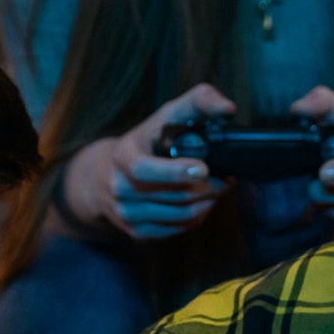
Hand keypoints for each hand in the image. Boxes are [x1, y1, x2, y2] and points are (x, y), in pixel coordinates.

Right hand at [60, 84, 234, 240]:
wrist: (105, 175)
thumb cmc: (147, 141)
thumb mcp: (166, 115)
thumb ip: (199, 101)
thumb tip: (228, 109)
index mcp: (122, 157)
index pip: (144, 170)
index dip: (175, 172)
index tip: (203, 167)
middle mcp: (119, 188)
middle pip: (173, 195)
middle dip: (207, 186)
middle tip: (227, 177)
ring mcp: (126, 213)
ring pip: (180, 215)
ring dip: (207, 202)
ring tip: (217, 187)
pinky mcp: (136, 232)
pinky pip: (177, 229)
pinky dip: (197, 216)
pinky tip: (203, 201)